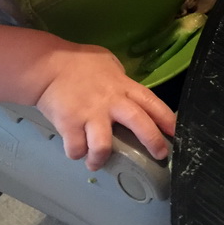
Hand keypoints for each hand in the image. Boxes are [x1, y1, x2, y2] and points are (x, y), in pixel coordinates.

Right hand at [32, 41, 175, 170]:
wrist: (46, 66)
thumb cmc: (79, 62)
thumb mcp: (108, 64)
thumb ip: (121, 81)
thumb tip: (129, 93)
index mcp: (122, 86)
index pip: (152, 102)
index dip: (167, 118)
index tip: (177, 132)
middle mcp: (110, 101)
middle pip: (138, 123)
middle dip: (152, 141)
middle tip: (159, 155)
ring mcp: (90, 114)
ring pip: (104, 146)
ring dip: (101, 158)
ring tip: (96, 162)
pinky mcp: (69, 124)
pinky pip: (77, 149)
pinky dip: (76, 153)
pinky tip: (75, 149)